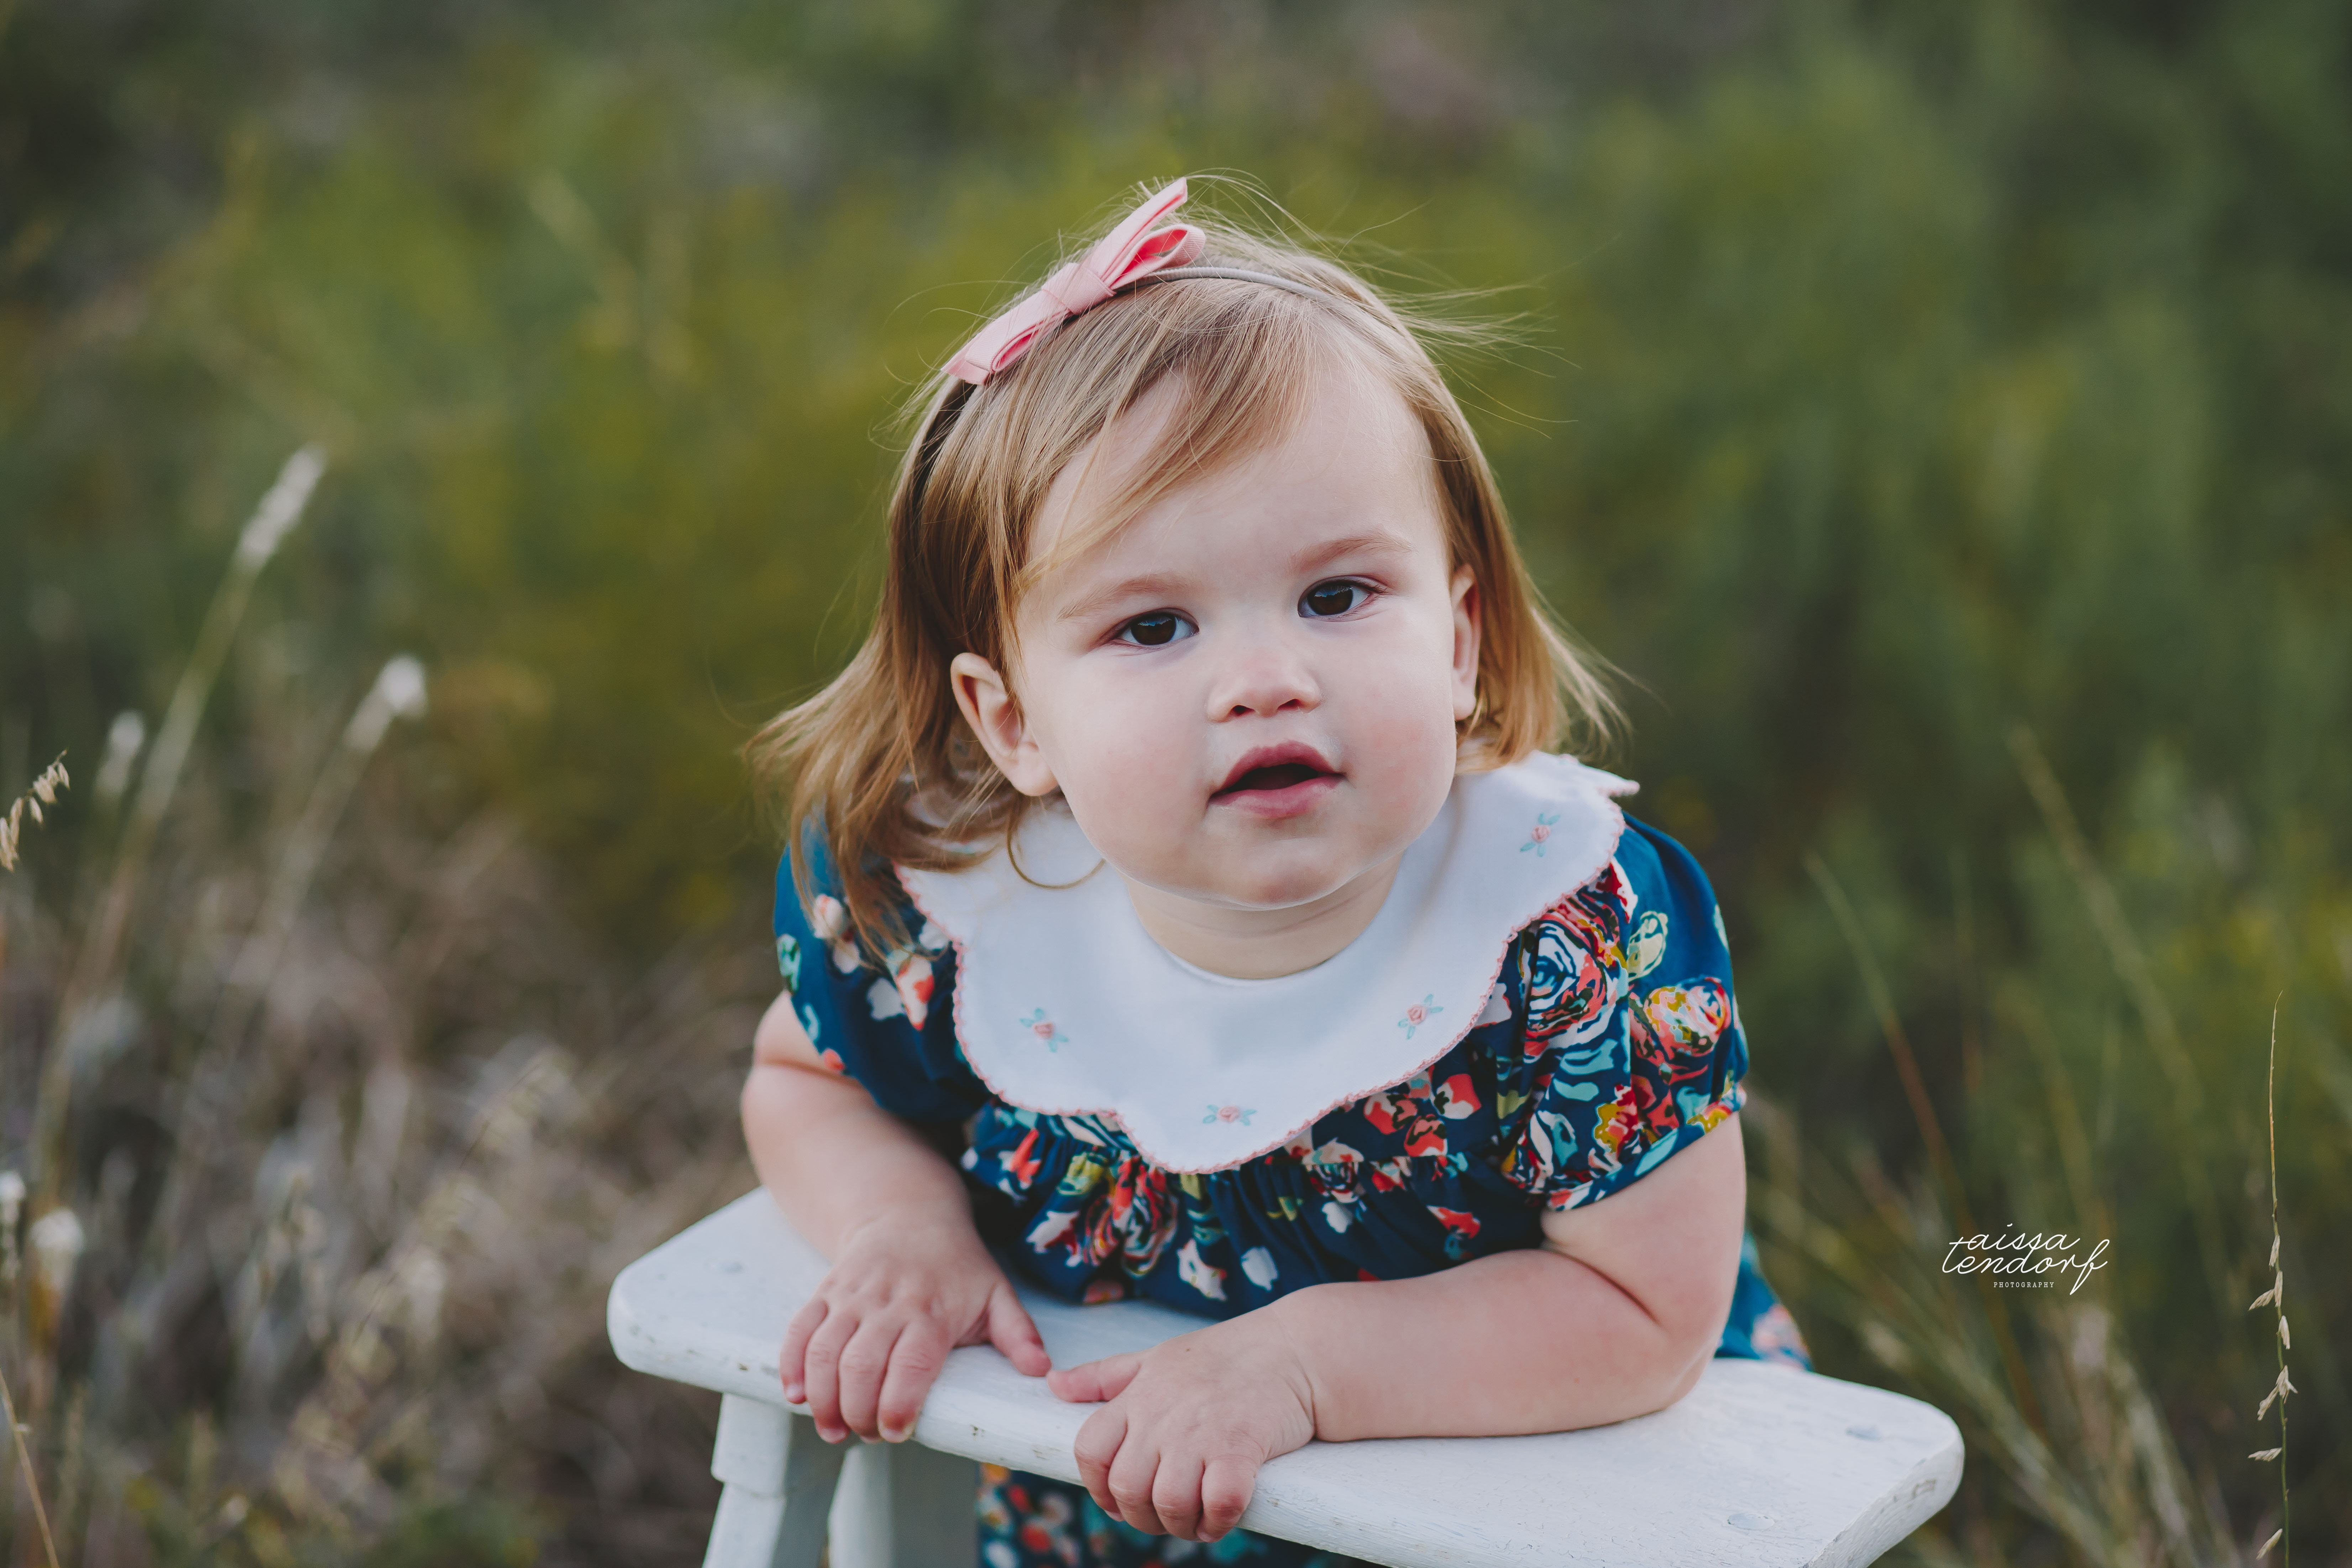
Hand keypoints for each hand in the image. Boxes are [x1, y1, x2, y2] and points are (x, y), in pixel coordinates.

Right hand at [780, 1200, 1050, 1443]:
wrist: (908, 1212)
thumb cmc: (957, 1264)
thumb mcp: (996, 1292)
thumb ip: (1018, 1334)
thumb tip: (1041, 1371)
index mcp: (931, 1310)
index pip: (910, 1364)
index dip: (898, 1403)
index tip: (898, 1432)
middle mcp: (887, 1303)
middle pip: (860, 1365)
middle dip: (857, 1412)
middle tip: (868, 1435)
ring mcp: (851, 1297)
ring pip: (824, 1351)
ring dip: (822, 1397)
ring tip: (832, 1430)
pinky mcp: (825, 1293)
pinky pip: (799, 1330)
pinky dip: (792, 1365)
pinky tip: (796, 1395)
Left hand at [1048, 1312, 1317, 1540]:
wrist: (1294, 1350)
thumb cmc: (1223, 1356)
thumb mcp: (1154, 1357)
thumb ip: (1103, 1376)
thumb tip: (1053, 1384)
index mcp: (1138, 1396)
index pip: (1089, 1451)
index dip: (1096, 1487)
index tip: (1120, 1498)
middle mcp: (1162, 1415)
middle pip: (1125, 1488)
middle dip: (1141, 1517)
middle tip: (1165, 1516)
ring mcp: (1201, 1432)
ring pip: (1166, 1503)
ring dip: (1179, 1525)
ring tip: (1194, 1520)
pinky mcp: (1241, 1448)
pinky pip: (1218, 1503)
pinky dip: (1218, 1521)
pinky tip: (1222, 1516)